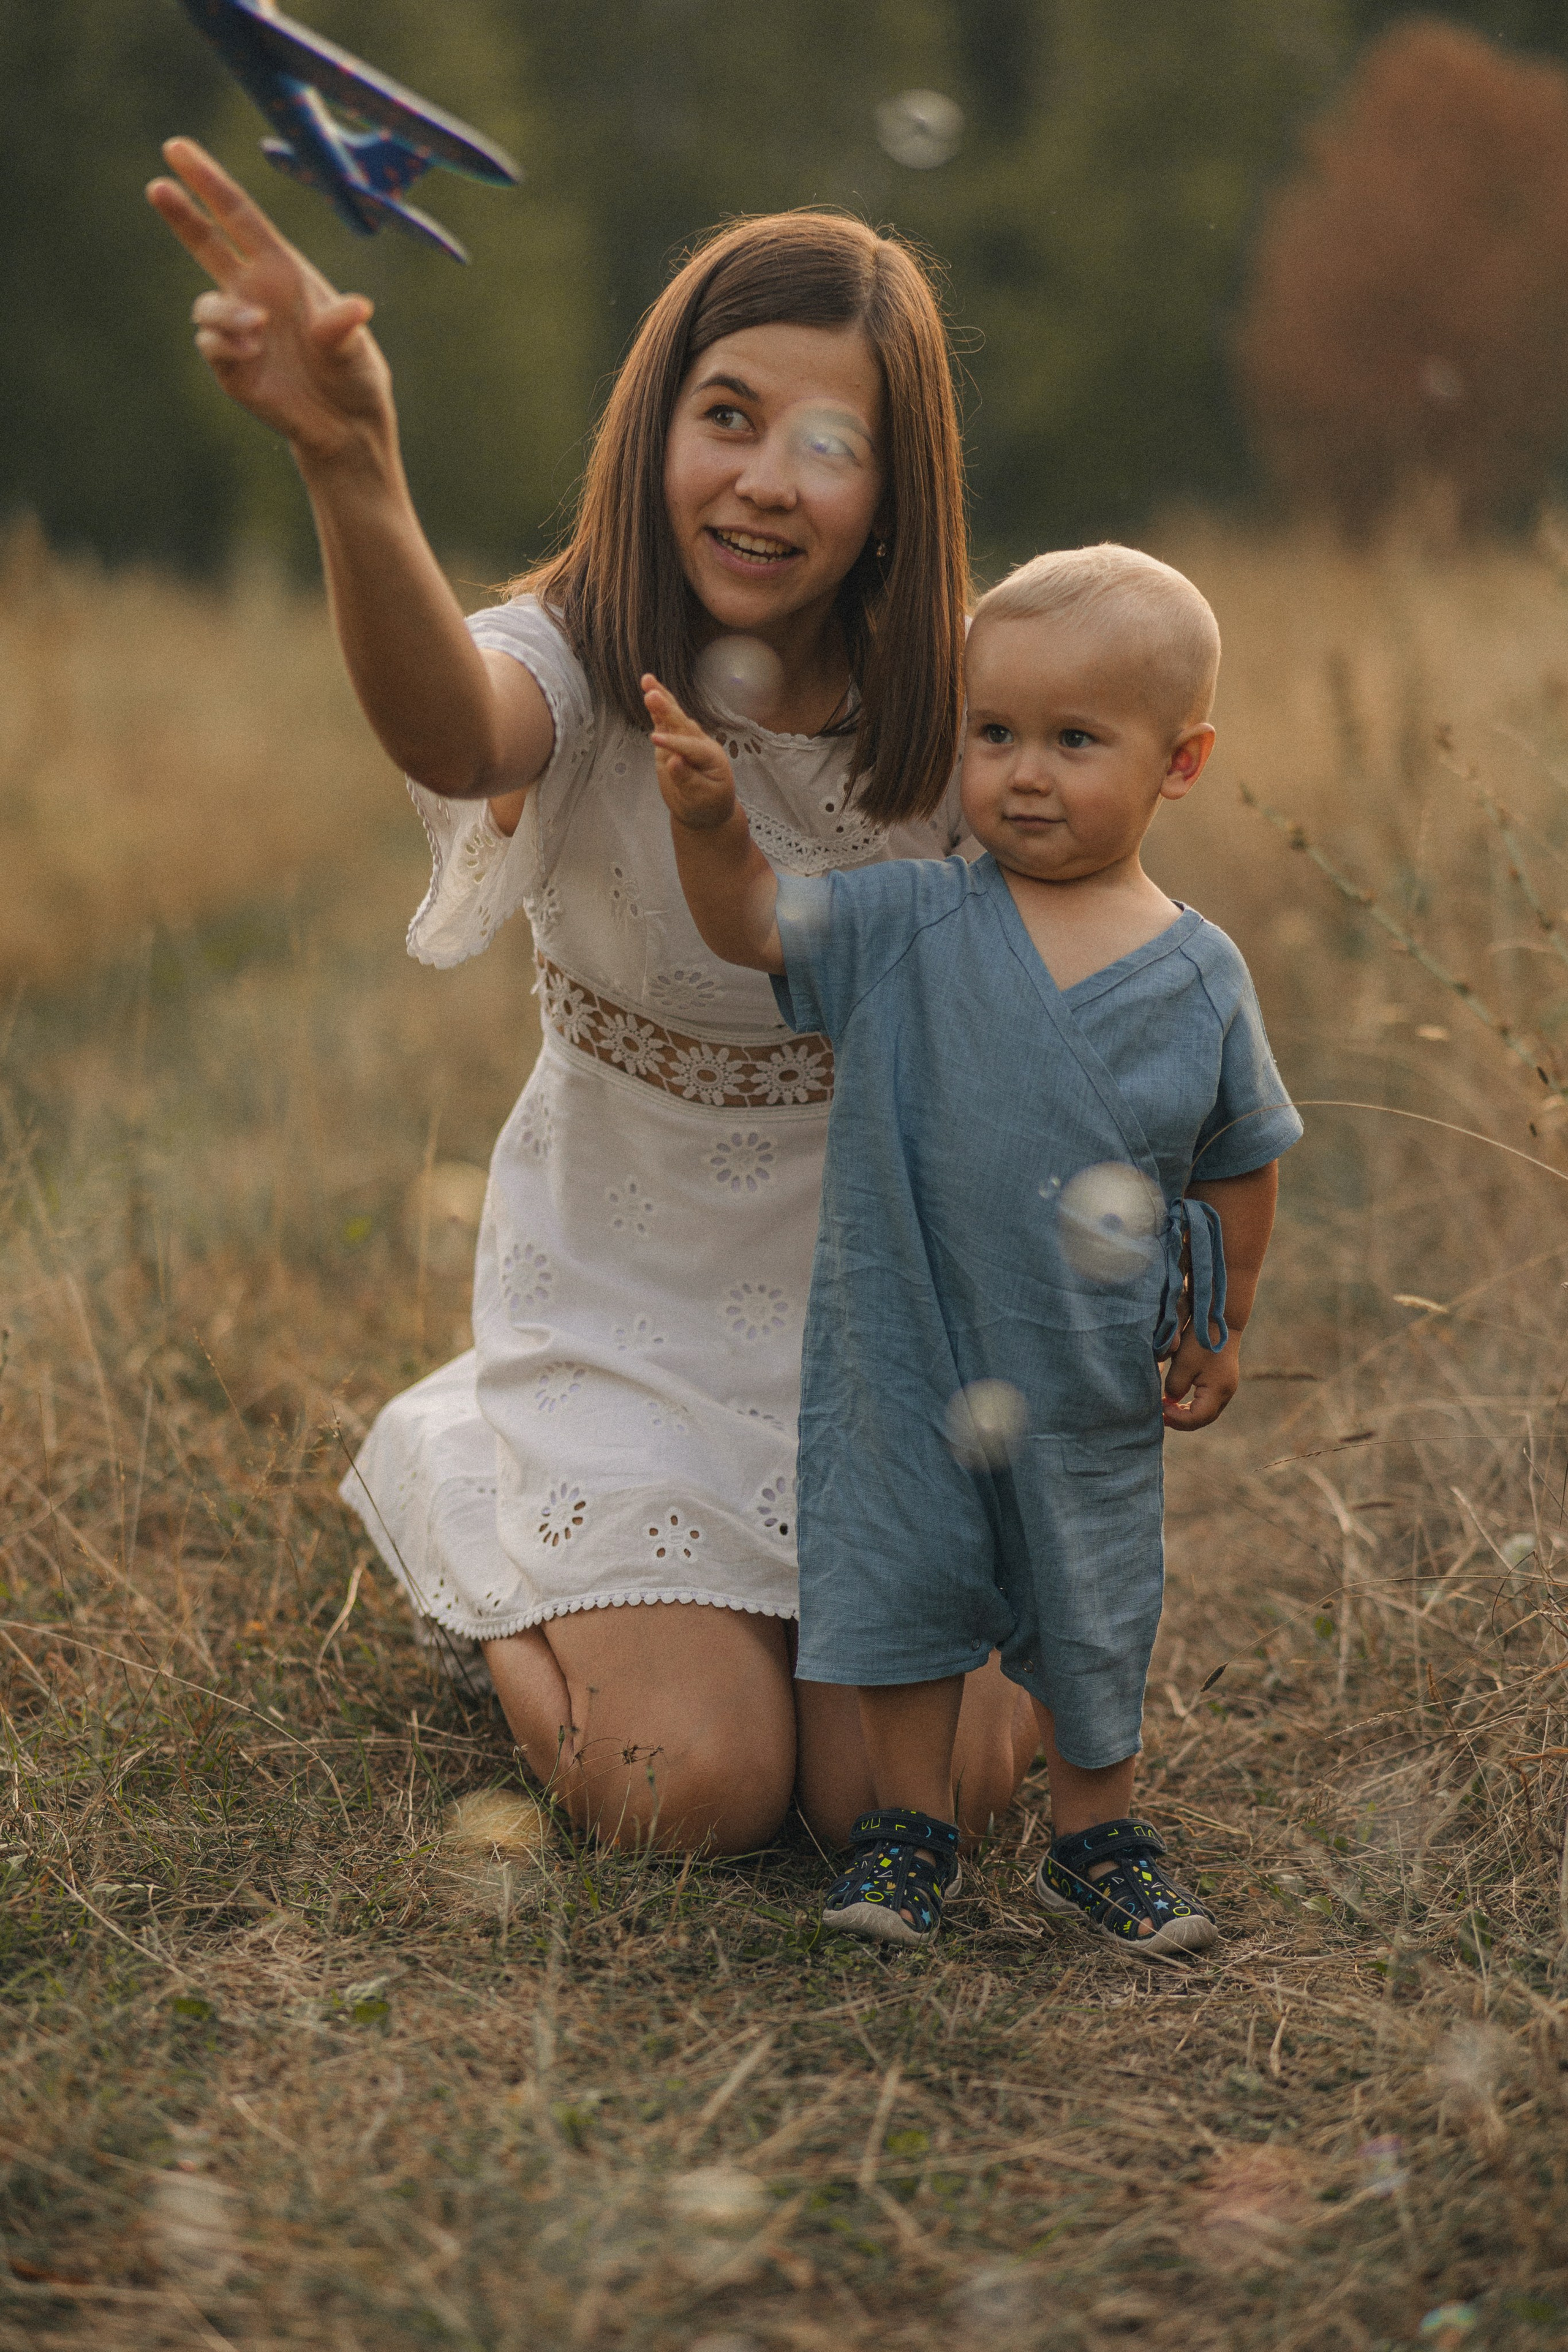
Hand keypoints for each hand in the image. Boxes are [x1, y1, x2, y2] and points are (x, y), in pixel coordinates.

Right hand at [146, 138, 392, 461]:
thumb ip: (344, 330)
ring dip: (225, 313)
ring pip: (206, 305)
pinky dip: (227, 346)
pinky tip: (252, 355)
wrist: (344, 426)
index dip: (208, 182)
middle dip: (181, 213)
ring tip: (257, 328)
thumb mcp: (356, 351)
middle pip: (206, 243)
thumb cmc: (354, 376)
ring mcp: (239, 328)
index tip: (177, 149)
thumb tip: (356, 310)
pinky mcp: (229, 365)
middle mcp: (253, 292)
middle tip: (157, 186)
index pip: (238, 217)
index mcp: (282, 271)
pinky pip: (211, 344)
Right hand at [642, 675, 737, 829]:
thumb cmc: (706, 806)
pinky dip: (656, 709)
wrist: (705, 811)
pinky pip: (664, 722)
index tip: (655, 741)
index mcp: (711, 757)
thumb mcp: (700, 798)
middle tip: (653, 695)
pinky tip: (649, 690)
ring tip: (648, 681)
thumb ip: (687, 779)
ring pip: (673, 717)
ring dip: (661, 700)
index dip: (673, 744)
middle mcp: (699, 743)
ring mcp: (685, 740)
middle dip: (667, 710)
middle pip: (682, 724)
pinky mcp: (671, 741)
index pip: (690, 748)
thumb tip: (674, 760)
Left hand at [1161, 1323, 1240, 1430]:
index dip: (1178, 1419)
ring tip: (1168, 1410)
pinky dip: (1193, 1405)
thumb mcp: (1183, 1363)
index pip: (1197, 1418)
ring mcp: (1227, 1387)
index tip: (1162, 1410)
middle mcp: (1226, 1393)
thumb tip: (1170, 1400)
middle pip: (1204, 1419)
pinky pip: (1208, 1402)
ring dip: (1187, 1414)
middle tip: (1161, 1417)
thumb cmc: (1200, 1340)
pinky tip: (1179, 1401)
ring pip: (1207, 1412)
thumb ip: (1175, 1386)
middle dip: (1182, 1421)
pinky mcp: (1223, 1381)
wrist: (1220, 1320)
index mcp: (1218, 1391)